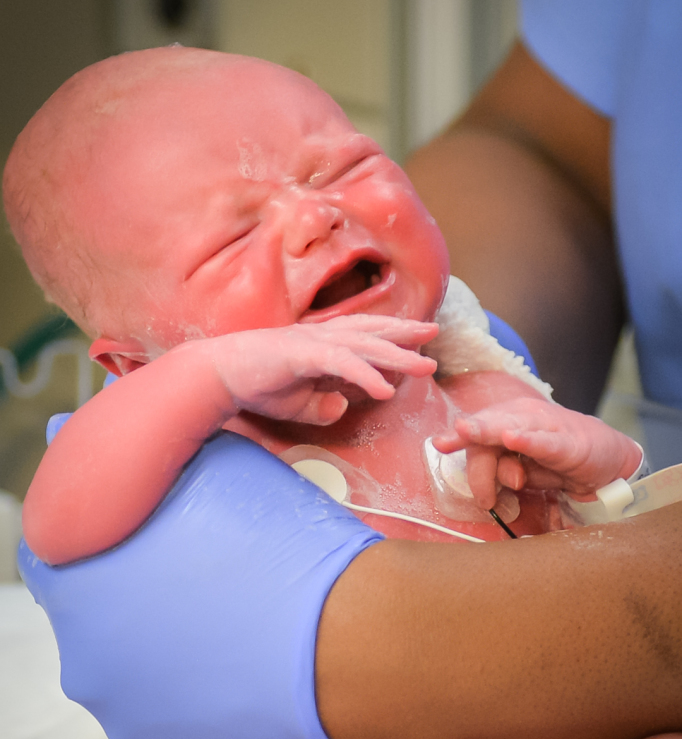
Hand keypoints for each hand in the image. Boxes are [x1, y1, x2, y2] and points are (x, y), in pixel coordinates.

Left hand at [19, 432, 380, 738]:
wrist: (351, 635)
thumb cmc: (280, 544)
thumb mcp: (206, 468)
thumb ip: (139, 464)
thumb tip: (74, 434)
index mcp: (79, 589)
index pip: (54, 561)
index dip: (100, 543)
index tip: (138, 541)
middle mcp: (87, 664)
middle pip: (98, 623)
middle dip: (138, 600)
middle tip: (201, 581)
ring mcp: (131, 720)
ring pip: (138, 675)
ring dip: (169, 653)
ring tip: (230, 628)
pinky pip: (176, 717)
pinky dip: (200, 696)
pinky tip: (241, 670)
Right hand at [205, 315, 437, 424]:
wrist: (216, 375)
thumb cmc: (254, 384)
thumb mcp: (296, 403)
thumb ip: (321, 405)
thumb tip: (342, 406)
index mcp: (321, 343)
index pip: (365, 334)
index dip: (394, 333)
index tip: (421, 336)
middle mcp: (321, 337)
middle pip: (372, 332)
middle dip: (405, 333)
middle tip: (435, 332)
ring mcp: (312, 343)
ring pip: (365, 346)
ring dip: (397, 356)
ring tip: (425, 366)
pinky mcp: (302, 355)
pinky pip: (341, 364)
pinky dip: (366, 375)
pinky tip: (385, 389)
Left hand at [433, 397, 641, 509]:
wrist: (608, 459)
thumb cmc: (558, 461)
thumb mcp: (525, 471)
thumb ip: (502, 474)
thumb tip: (489, 490)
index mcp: (509, 423)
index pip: (479, 431)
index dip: (459, 438)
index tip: (439, 444)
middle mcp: (524, 419)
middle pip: (489, 428)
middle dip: (469, 434)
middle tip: (446, 442)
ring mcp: (547, 427)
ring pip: (511, 426)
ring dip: (487, 429)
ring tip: (466, 430)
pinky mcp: (569, 443)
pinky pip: (545, 442)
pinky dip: (528, 440)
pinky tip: (513, 438)